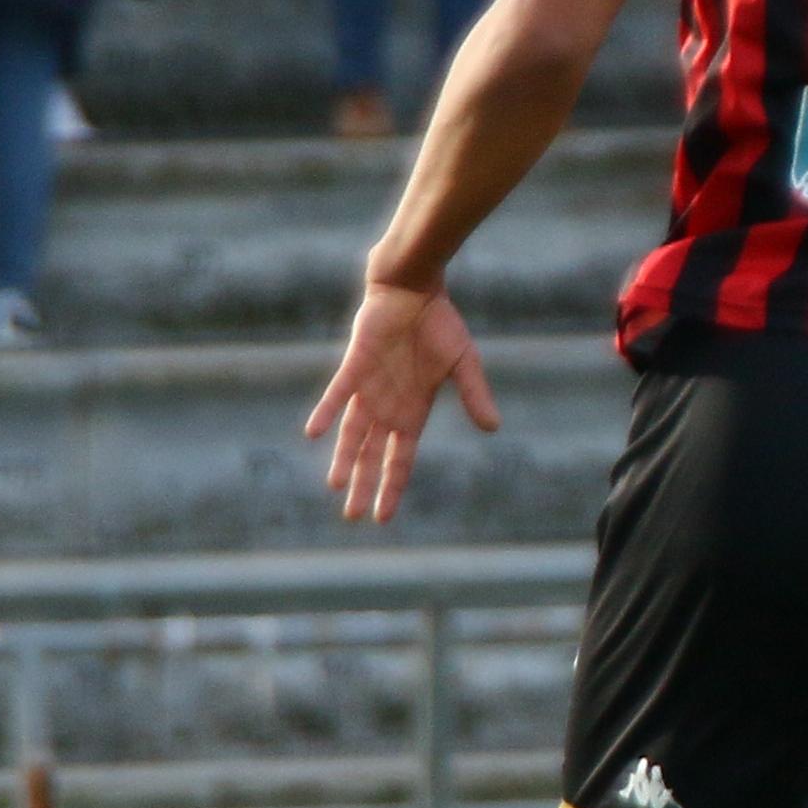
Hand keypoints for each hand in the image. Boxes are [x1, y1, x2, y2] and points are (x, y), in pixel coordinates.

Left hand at [307, 281, 501, 522]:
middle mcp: (387, 407)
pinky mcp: (355, 366)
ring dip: (345, 458)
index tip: (383, 518)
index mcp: (413, 412)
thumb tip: (493, 428)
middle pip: (373, 455)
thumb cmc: (440, 325)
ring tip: (336, 486)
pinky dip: (327, 412)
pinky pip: (338, 394)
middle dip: (364, 485)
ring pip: (352, 432)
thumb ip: (474, 394)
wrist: (414, 289)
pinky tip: (315, 433)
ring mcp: (368, 388)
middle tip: (352, 516)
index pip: (401, 459)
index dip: (392, 486)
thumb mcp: (465, 362)